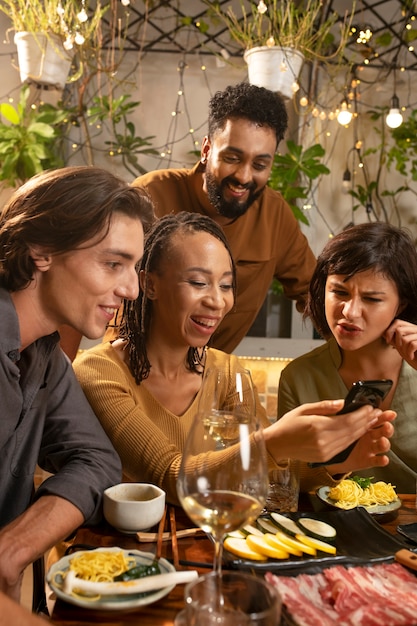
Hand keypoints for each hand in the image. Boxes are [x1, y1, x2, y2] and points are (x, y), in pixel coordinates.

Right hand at [264, 399, 391, 462]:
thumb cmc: (288, 424)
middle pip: (351, 431)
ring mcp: (325, 451)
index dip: (361, 414)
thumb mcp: (303, 409)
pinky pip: (344, 447)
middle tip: (376, 413)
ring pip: (350, 440)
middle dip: (366, 421)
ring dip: (363, 430)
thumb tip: (343, 403)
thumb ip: (324, 406)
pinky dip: (353, 438)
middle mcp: (323, 440)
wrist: (276, 445)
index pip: (346, 420)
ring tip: (371, 421)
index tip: (369, 407)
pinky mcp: (325, 457)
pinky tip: (359, 431)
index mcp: (317, 426)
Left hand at [325, 413, 395, 474]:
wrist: (324, 453)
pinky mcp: (365, 460)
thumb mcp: (325, 416)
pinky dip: (381, 460)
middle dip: (386, 428)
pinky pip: (375, 461)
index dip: (380, 415)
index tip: (382, 412)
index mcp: (362, 423)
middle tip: (387, 425)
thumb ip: (330, 408)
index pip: (374, 418)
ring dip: (385, 443)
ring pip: (381, 445)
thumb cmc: (328, 432)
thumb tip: (339, 404)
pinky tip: (383, 459)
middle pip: (381, 431)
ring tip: (383, 440)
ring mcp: (368, 448)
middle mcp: (368, 436)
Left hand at [384, 319, 416, 367]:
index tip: (388, 341)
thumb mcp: (402, 346)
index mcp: (412, 328)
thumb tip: (381, 332)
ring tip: (408, 355)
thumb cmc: (414, 357)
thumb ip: (394, 339)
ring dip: (404, 349)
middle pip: (399, 330)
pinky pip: (412, 345)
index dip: (390, 331)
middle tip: (400, 350)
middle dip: (396, 342)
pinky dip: (409, 353)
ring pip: (405, 339)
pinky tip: (412, 357)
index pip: (397, 322)